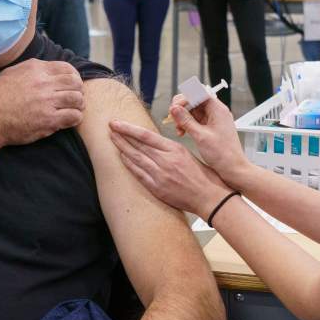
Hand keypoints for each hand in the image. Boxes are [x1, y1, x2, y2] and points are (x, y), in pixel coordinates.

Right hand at [0, 59, 83, 146]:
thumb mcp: (12, 72)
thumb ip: (32, 68)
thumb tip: (47, 68)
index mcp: (36, 69)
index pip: (67, 68)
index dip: (74, 76)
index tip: (72, 84)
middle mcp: (43, 83)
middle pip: (75, 82)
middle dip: (78, 90)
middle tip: (74, 97)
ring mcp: (47, 102)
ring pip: (78, 99)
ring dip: (78, 104)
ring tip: (73, 108)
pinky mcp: (49, 120)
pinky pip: (74, 116)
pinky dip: (75, 118)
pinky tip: (70, 119)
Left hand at [110, 120, 230, 216]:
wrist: (209, 197)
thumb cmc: (202, 176)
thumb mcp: (187, 155)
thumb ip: (169, 149)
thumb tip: (153, 143)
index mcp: (174, 149)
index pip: (146, 135)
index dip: (129, 128)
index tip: (118, 123)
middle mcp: (165, 161)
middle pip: (137, 145)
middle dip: (121, 135)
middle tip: (110, 127)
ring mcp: (160, 175)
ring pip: (135, 158)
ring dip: (122, 148)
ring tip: (112, 139)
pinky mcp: (157, 188)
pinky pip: (138, 174)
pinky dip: (129, 165)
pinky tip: (122, 158)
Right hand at [168, 96, 251, 188]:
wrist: (233, 168)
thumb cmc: (223, 154)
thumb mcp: (200, 136)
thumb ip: (186, 121)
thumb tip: (174, 109)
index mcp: (218, 109)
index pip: (199, 92)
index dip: (185, 97)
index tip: (175, 107)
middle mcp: (216, 112)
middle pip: (195, 100)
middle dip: (182, 108)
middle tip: (173, 118)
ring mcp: (213, 119)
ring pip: (193, 111)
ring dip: (183, 118)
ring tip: (178, 129)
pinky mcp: (210, 127)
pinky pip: (195, 120)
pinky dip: (187, 124)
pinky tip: (182, 132)